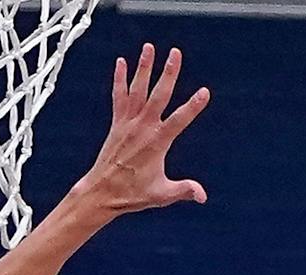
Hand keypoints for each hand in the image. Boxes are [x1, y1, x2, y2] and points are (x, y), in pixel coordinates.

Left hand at [75, 44, 209, 215]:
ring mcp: (128, 123)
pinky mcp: (117, 123)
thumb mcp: (161, 195)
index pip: (178, 121)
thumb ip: (182, 190)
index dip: (192, 107)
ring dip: (144, 68)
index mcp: (156, 143)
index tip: (204, 93)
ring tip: (149, 48)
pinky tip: (121, 62)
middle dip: (168, 74)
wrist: (101, 193)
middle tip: (175, 53)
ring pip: (137, 90)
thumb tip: (202, 196)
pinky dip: (120, 80)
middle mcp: (142, 128)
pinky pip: (118, 97)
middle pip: (158, 96)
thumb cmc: (131, 194)